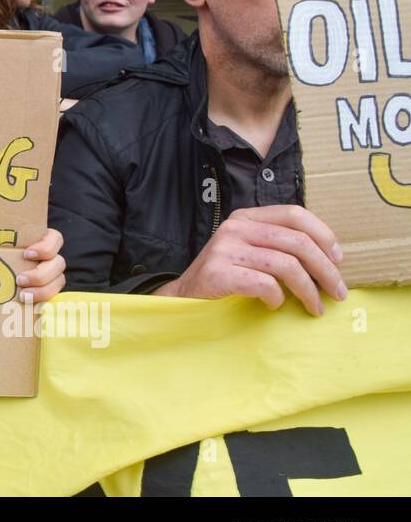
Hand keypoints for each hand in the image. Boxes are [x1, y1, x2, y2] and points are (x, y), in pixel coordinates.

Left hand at [17, 227, 65, 302]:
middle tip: (19, 280)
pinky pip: (53, 298)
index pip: (55, 239)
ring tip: (22, 296)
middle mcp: (49, 258)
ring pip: (58, 282)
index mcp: (40, 241)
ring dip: (42, 291)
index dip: (46, 246)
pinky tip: (28, 306)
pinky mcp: (46, 291)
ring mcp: (50, 275)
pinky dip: (42, 302)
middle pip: (58, 263)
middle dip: (41, 274)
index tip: (27, 253)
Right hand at [155, 205, 345, 316]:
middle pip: (297, 242)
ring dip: (309, 291)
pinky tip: (274, 305)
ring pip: (286, 265)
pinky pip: (265, 284)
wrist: (182, 299)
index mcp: (246, 217)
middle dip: (325, 270)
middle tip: (338, 292)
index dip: (324, 235)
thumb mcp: (249, 251)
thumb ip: (277, 245)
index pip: (295, 214)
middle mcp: (235, 228)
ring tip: (315, 307)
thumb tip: (328, 258)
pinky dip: (277, 298)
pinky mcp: (218, 273)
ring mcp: (225, 249)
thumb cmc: (224, 278)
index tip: (339, 260)